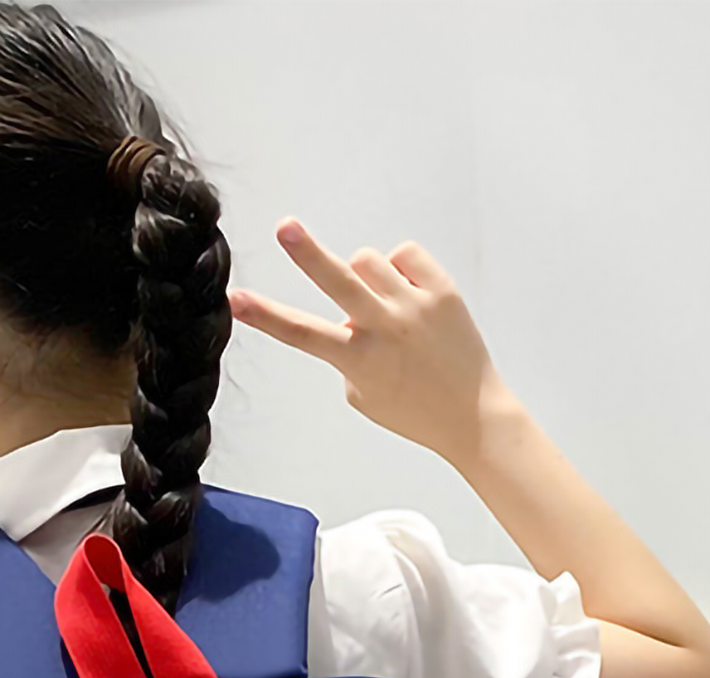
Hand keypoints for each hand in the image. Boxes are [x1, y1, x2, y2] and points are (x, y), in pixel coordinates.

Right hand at [231, 220, 512, 467]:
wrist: (473, 416)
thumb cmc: (414, 409)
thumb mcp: (364, 395)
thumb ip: (347, 352)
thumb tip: (350, 311)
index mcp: (359, 361)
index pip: (301, 334)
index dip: (265, 316)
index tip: (235, 300)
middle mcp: (386, 330)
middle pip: (339, 282)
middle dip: (308, 254)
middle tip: (286, 228)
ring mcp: (416, 308)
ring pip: (369, 259)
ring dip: (364, 275)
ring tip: (384, 303)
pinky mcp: (443, 291)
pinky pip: (405, 255)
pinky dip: (399, 269)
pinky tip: (408, 294)